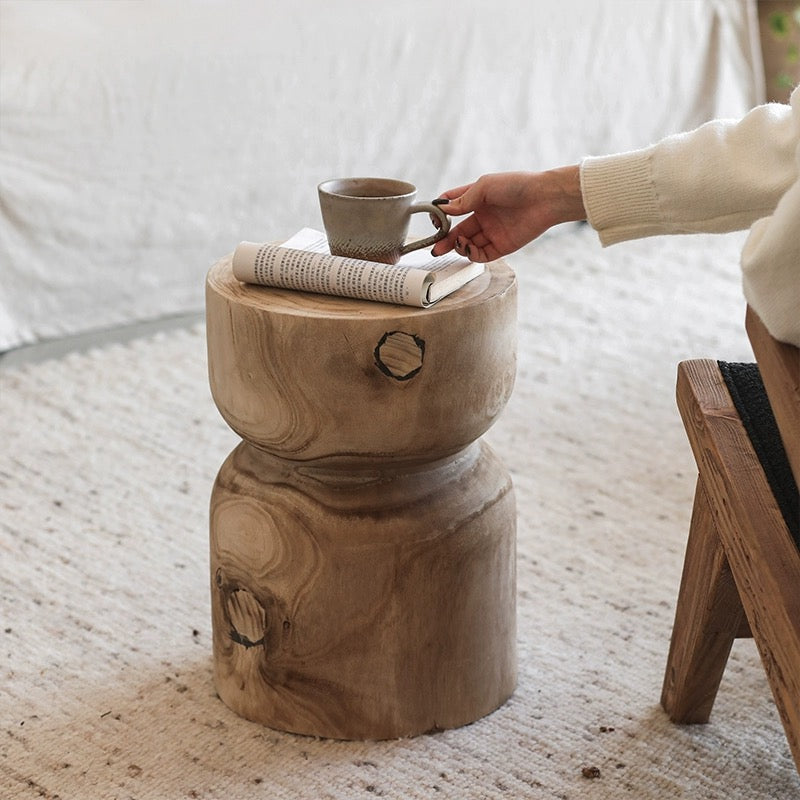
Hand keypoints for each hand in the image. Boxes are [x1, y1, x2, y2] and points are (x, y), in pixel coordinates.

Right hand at [430, 167, 585, 261]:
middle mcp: (483, 217)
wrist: (544, 198)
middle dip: (444, 239)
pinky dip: (471, 254)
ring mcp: (492, 232)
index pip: (453, 207)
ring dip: (458, 246)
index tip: (434, 219)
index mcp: (478, 199)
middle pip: (457, 231)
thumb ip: (463, 201)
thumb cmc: (516, 185)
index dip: (441, 213)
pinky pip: (481, 255)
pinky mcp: (501, 246)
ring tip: (458, 243)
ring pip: (467, 245)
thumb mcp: (484, 187)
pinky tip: (468, 248)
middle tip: (434, 247)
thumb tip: (444, 211)